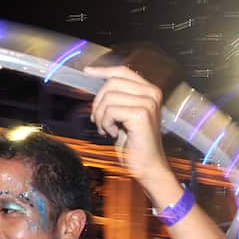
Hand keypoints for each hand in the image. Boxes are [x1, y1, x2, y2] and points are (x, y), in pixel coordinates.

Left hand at [83, 65, 172, 189]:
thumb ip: (117, 98)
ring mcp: (148, 103)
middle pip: (112, 83)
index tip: (86, 72)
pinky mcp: (141, 114)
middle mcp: (152, 94)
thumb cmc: (135, 144)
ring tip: (105, 130)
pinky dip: (105, 124)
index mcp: (150, 91)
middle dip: (98, 102)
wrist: (148, 167)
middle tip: (97, 121)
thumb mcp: (124, 116)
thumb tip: (97, 84)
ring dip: (100, 116)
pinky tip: (113, 134)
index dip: (103, 70)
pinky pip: (110, 111)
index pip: (122, 72)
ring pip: (108, 97)